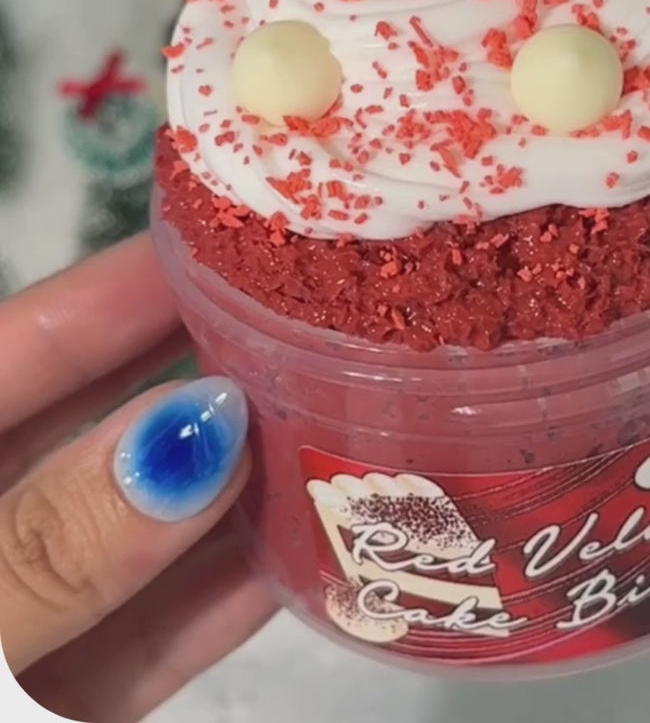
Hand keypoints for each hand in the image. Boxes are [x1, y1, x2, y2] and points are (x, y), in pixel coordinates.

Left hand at [0, 235, 275, 721]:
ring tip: (338, 429)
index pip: (23, 345)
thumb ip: (45, 545)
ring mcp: (19, 606)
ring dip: (241, 488)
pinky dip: (222, 591)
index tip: (235, 249)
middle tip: (321, 341)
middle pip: (104, 428)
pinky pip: (153, 626)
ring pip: (145, 528)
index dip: (128, 288)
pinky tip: (302, 548)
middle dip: (211, 383)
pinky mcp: (58, 691)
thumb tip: (196, 431)